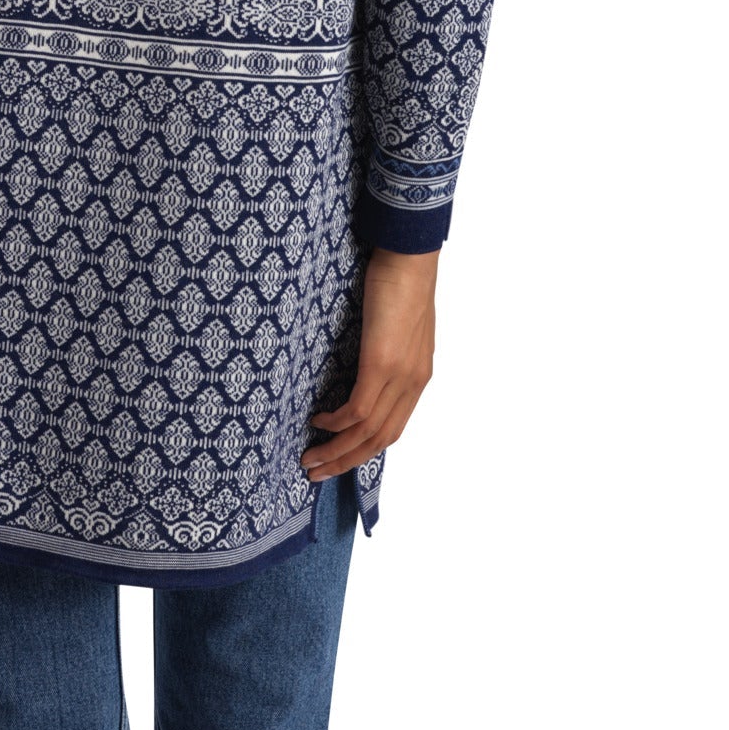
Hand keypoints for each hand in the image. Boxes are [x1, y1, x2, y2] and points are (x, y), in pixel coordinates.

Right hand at [303, 246, 437, 479]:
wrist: (409, 257)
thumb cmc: (400, 282)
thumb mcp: (399, 328)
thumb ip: (387, 353)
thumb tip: (361, 366)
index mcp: (418, 377)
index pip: (392, 428)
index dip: (364, 449)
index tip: (339, 459)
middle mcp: (412, 384)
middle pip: (380, 440)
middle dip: (346, 462)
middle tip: (316, 472)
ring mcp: (398, 376)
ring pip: (366, 432)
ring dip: (336, 451)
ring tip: (309, 458)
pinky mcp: (381, 364)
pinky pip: (356, 409)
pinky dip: (336, 423)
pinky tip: (318, 422)